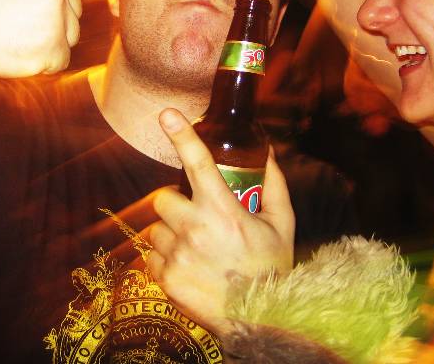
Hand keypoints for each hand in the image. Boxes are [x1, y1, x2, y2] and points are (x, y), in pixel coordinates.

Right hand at [0, 0, 85, 77]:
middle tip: (7, 18)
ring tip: (9, 33)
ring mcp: (53, 7)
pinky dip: (41, 63)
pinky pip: (61, 60)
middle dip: (49, 18)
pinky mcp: (50, 44)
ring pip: (70, 34)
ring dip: (47, 40)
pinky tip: (12, 50)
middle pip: (74, 7)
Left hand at [147, 108, 294, 334]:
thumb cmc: (271, 268)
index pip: (199, 163)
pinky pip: (151, 256)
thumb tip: (267, 151)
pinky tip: (187, 267)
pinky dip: (165, 259)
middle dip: (175, 203)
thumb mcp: (282, 224)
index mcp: (223, 210)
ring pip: (156, 228)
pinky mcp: (165, 278)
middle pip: (163, 198)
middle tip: (194, 216)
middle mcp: (196, 229)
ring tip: (195, 248)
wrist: (260, 320)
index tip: (166, 114)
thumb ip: (274, 185)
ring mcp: (178, 254)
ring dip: (171, 233)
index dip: (181, 135)